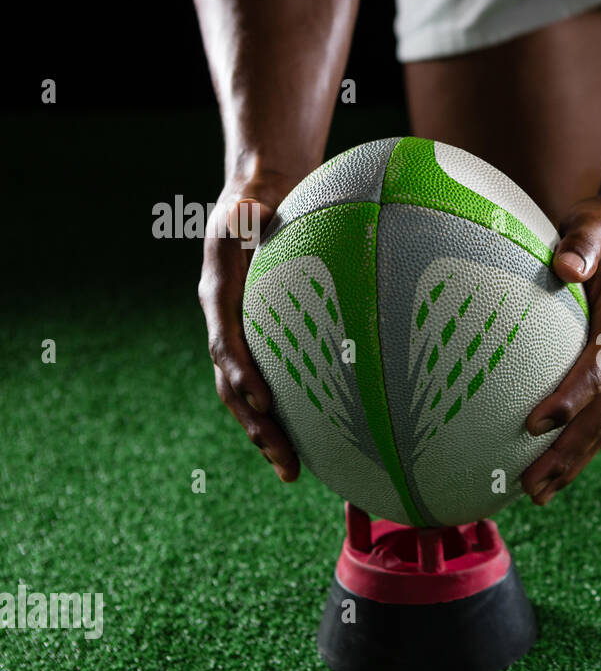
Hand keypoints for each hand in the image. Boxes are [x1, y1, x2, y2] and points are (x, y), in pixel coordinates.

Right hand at [198, 172, 300, 481]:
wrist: (255, 199)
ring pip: (247, 396)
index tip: (265, 402)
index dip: (242, 375)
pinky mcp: (262, 343)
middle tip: (286, 465)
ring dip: (268, 435)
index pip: (226, 343)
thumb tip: (247, 207)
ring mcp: (241, 336)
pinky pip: (269, 385)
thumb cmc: (257, 198)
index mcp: (218, 294)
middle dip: (257, 428)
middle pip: (233, 386)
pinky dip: (284, 416)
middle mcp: (224, 323)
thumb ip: (247, 208)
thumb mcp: (250, 198)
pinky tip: (312, 444)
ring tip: (293, 472)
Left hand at [522, 189, 600, 504]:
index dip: (569, 400)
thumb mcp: (596, 226)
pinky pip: (593, 414)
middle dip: (567, 456)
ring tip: (535, 495)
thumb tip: (566, 265)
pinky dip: (571, 444)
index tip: (533, 423)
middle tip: (530, 487)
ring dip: (570, 463)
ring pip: (600, 426)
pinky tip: (543, 464)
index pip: (598, 371)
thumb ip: (582, 246)